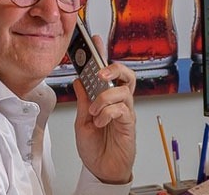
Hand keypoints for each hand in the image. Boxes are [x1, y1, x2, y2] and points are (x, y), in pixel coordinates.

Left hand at [73, 35, 136, 184]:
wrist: (101, 170)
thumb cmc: (95, 147)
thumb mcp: (81, 121)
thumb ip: (83, 101)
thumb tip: (79, 80)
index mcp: (104, 98)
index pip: (105, 72)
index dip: (101, 54)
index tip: (94, 39)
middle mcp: (118, 101)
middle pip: (126, 74)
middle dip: (114, 68)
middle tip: (101, 72)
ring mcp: (125, 111)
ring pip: (124, 90)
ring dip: (105, 98)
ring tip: (95, 111)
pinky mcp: (129, 123)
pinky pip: (122, 109)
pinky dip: (108, 113)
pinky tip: (100, 122)